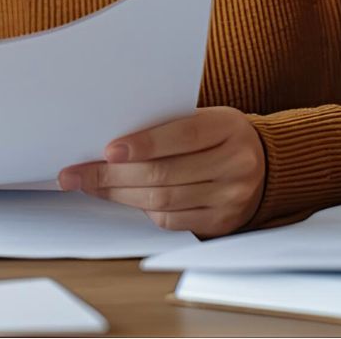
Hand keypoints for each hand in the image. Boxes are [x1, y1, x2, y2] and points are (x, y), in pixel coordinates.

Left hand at [58, 107, 264, 236]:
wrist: (263, 162)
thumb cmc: (217, 134)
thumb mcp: (203, 117)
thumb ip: (166, 126)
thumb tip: (109, 142)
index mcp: (228, 128)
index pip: (182, 136)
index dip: (143, 144)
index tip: (107, 150)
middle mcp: (235, 165)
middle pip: (165, 174)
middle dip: (113, 176)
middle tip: (77, 174)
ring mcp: (231, 197)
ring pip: (163, 200)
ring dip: (119, 195)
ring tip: (90, 186)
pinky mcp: (221, 222)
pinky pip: (172, 220)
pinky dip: (142, 209)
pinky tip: (123, 198)